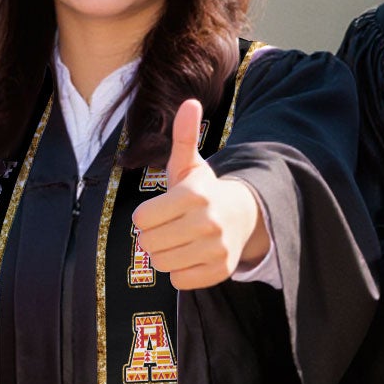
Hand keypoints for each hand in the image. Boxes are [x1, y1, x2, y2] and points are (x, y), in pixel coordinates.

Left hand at [130, 98, 266, 290]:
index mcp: (195, 195)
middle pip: (148, 244)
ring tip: (178, 240)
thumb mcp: (190, 164)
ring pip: (161, 264)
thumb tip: (189, 102)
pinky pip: (179, 280)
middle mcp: (208, 223)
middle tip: (168, 227)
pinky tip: (190, 255)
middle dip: (152, 237)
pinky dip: (179, 271)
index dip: (144, 216)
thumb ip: (183, 136)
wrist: (242, 216)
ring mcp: (216, 249)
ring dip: (164, 254)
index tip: (160, 211)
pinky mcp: (220, 271)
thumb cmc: (203, 190)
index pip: (141, 219)